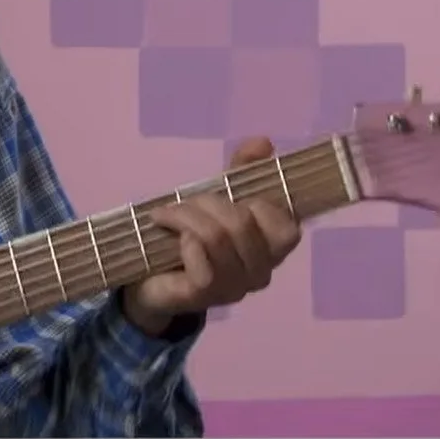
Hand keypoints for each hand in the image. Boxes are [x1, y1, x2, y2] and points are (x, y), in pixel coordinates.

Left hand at [122, 137, 301, 335]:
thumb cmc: (194, 235)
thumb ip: (242, 170)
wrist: (152, 277)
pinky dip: (185, 243)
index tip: (232, 196)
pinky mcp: (205, 296)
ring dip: (186, 217)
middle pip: (242, 223)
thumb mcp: (219, 197)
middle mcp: (261, 272)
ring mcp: (235, 288)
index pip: (287, 227)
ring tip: (167, 215)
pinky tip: (174, 239)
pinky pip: (204, 269)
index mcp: (272, 248)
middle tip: (184, 204)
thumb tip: (263, 142)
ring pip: (218, 239)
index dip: (260, 203)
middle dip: (208, 203)